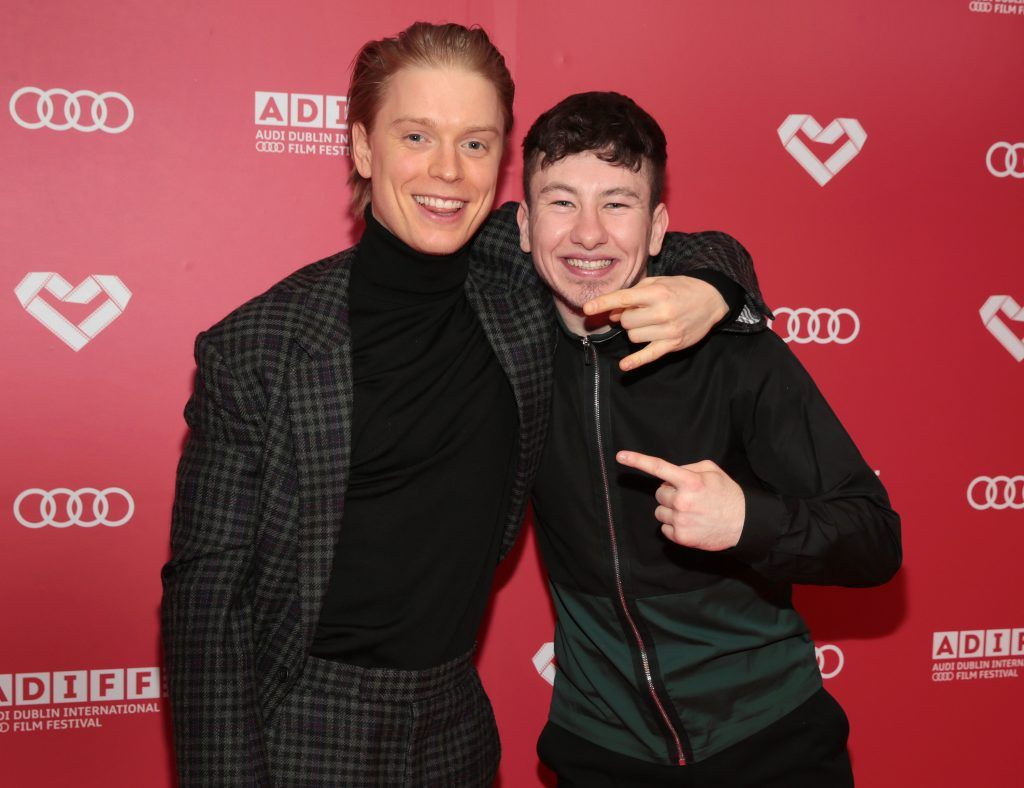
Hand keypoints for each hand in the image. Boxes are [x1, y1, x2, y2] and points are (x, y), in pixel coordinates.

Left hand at [583, 276, 728, 370]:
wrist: (711, 299)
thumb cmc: (680, 288)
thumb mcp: (658, 283)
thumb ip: (634, 295)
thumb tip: (612, 313)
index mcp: (657, 293)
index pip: (624, 299)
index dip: (603, 303)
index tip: (587, 308)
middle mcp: (662, 312)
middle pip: (626, 321)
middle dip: (625, 318)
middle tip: (637, 313)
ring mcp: (668, 330)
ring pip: (633, 337)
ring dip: (634, 331)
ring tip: (647, 323)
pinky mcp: (673, 344)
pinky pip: (649, 355)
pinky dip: (636, 362)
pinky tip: (624, 366)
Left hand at [616, 451, 744, 550]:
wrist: (744, 524)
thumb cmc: (727, 494)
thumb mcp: (712, 471)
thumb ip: (689, 468)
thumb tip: (669, 474)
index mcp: (690, 482)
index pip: (659, 468)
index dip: (638, 460)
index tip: (620, 456)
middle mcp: (682, 501)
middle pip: (659, 493)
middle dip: (670, 493)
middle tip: (689, 497)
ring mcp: (680, 520)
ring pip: (659, 511)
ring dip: (671, 510)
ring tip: (692, 511)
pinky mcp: (681, 537)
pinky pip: (664, 528)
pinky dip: (673, 526)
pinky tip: (691, 523)